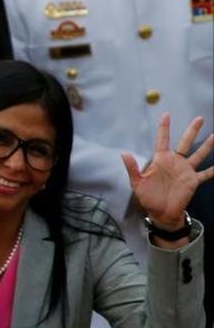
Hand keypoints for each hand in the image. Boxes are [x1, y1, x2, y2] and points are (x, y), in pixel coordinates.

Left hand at [122, 114, 213, 229]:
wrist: (161, 213)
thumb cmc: (148, 197)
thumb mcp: (137, 183)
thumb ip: (132, 168)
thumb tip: (123, 153)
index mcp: (161, 160)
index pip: (162, 140)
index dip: (164, 128)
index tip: (166, 115)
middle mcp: (175, 162)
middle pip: (185, 143)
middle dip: (192, 131)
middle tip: (199, 118)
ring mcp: (185, 171)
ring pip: (198, 155)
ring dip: (207, 146)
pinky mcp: (193, 181)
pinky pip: (206, 174)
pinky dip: (213, 169)